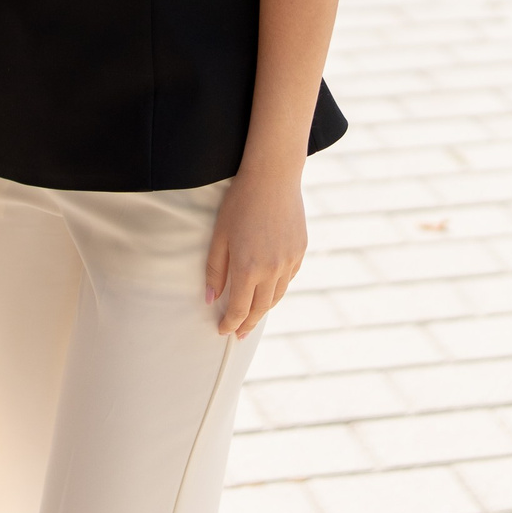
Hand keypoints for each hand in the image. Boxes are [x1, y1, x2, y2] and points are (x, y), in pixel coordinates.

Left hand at [205, 168, 306, 338]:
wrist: (273, 178)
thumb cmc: (239, 203)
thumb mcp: (219, 236)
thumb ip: (215, 270)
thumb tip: (211, 299)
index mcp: (248, 268)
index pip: (239, 309)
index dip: (230, 323)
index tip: (223, 331)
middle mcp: (272, 270)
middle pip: (260, 309)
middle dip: (247, 324)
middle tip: (238, 334)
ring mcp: (289, 262)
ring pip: (277, 296)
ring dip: (264, 309)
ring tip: (253, 316)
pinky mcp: (300, 251)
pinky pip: (288, 279)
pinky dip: (277, 288)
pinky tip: (269, 289)